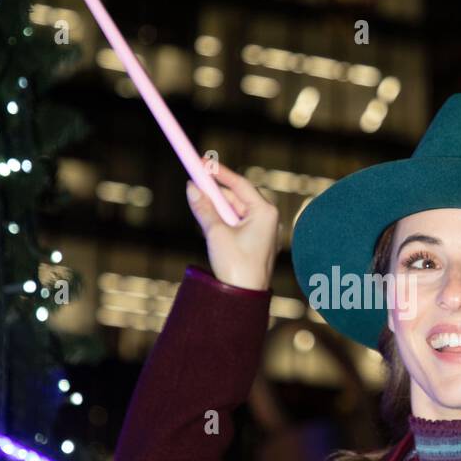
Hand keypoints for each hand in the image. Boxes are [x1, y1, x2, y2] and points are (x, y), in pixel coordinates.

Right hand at [186, 158, 278, 290]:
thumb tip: (192, 188)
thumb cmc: (236, 266)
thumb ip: (204, 208)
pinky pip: (237, 224)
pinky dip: (222, 221)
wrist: (244, 299)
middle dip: (215, 191)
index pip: (240, 183)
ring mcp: (263, 232)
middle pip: (237, 196)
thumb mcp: (216, 233)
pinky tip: (209, 225)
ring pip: (235, 211)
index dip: (219, 172)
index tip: (202, 162)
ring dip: (216, 208)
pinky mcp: (256, 243)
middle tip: (194, 181)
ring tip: (199, 206)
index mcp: (265, 212)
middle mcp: (268, 219)